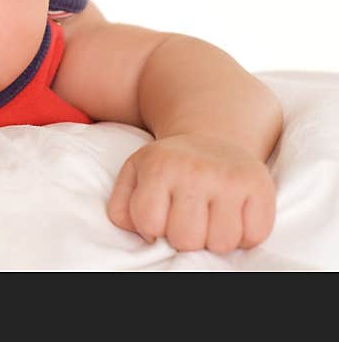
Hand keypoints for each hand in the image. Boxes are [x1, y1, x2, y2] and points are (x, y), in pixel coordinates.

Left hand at [106, 133, 275, 252]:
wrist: (211, 138)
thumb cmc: (168, 166)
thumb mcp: (135, 175)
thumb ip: (123, 207)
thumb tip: (146, 236)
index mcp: (159, 166)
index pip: (149, 224)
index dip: (152, 228)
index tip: (159, 215)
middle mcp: (194, 170)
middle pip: (186, 239)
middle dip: (183, 236)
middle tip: (186, 216)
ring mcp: (229, 178)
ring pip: (222, 243)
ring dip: (214, 239)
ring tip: (209, 217)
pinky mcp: (259, 186)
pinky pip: (255, 236)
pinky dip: (245, 236)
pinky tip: (233, 216)